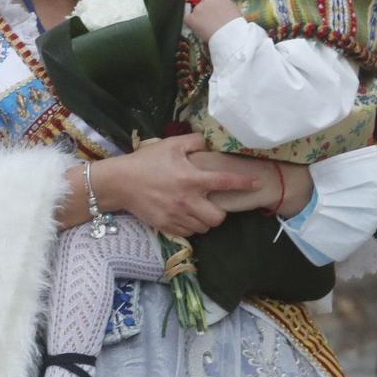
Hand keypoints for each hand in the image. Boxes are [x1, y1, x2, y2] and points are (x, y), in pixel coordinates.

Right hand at [92, 134, 258, 238]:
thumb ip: (193, 142)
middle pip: (218, 218)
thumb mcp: (170, 145)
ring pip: (204, 228)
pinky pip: (188, 234)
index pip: (225, 182)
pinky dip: (190, 227)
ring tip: (197, 210)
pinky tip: (184, 216)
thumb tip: (208, 144)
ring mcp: (177, 216)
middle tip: (211, 203)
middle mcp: (188, 200)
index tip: (256, 183)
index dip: (244, 183)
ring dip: (204, 220)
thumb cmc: (146, 161)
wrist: (120, 183)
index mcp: (192, 178)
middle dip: (219, 212)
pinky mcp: (166, 227)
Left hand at [186, 0, 241, 41]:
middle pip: (204, 2)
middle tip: (212, 21)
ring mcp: (198, 8)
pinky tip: (198, 29)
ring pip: (196, 12)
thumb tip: (221, 9)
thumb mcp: (234, 9)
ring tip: (208, 28)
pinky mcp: (191, 18)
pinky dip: (191, 24)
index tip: (216, 11)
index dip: (214, 4)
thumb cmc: (236, 25)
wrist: (230, 35)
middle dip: (206, 11)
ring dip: (200, 18)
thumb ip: (225, 5)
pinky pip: (187, 19)